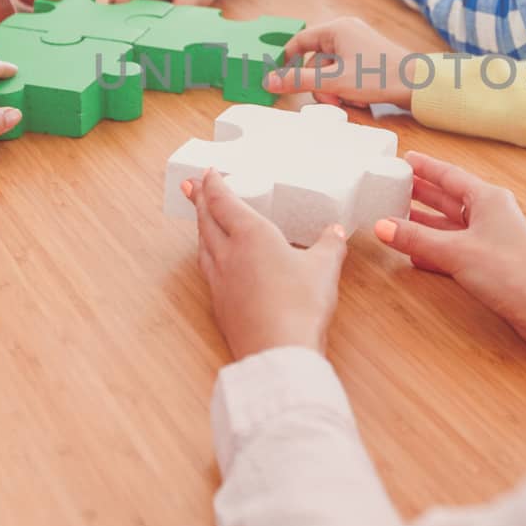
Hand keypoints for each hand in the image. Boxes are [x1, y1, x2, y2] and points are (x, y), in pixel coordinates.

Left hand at [185, 170, 348, 360]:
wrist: (279, 351)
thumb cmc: (300, 305)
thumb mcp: (325, 268)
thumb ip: (329, 245)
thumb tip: (335, 232)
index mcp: (251, 235)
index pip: (224, 202)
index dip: (214, 185)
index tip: (208, 174)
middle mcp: (228, 254)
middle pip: (206, 220)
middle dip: (199, 200)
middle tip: (190, 186)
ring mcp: (220, 281)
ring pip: (203, 246)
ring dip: (200, 227)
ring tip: (201, 220)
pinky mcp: (221, 305)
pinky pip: (208, 270)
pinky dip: (207, 255)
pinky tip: (214, 262)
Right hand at [264, 17, 418, 107]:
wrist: (417, 83)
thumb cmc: (378, 76)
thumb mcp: (333, 81)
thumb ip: (299, 80)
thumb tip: (269, 81)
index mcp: (336, 28)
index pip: (299, 41)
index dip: (286, 60)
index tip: (278, 78)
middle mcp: (346, 31)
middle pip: (315, 59)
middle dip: (319, 83)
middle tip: (330, 98)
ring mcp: (358, 43)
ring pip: (330, 68)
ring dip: (333, 87)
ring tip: (347, 99)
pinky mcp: (367, 56)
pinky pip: (344, 70)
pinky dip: (345, 85)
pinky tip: (357, 97)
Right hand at [373, 152, 525, 360]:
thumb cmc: (512, 272)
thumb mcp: (455, 251)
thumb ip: (416, 239)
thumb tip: (383, 226)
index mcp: (488, 199)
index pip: (450, 175)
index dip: (426, 167)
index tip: (405, 160)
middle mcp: (490, 214)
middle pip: (448, 198)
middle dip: (421, 193)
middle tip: (394, 185)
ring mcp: (489, 239)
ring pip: (449, 225)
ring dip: (423, 222)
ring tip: (396, 216)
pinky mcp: (488, 263)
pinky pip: (453, 248)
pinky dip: (433, 248)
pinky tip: (414, 252)